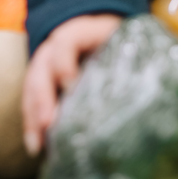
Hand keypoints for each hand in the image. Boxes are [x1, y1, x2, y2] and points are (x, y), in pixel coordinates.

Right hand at [22, 13, 121, 154]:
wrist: (98, 32)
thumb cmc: (116, 39)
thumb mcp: (124, 39)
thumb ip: (131, 54)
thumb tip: (148, 82)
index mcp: (79, 32)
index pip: (66, 42)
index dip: (65, 65)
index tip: (71, 87)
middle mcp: (54, 47)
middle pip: (42, 69)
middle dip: (43, 98)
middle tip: (48, 124)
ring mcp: (42, 66)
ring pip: (31, 89)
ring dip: (33, 117)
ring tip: (38, 144)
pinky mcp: (39, 84)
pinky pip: (29, 104)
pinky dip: (31, 125)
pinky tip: (36, 147)